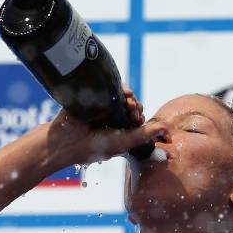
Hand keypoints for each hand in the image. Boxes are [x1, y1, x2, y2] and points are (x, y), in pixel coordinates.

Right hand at [45, 84, 165, 167]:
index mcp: (121, 130)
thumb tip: (167, 129)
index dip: (142, 117)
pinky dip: (121, 87)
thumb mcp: (123, 142)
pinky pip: (111, 86)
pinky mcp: (95, 96)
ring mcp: (103, 106)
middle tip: (133, 110)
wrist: (66, 140)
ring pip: (123, 96)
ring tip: (129, 100)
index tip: (139, 119)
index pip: (138, 119)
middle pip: (132, 106)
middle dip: (136, 106)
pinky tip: (124, 92)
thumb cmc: (94, 146)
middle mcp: (114, 118)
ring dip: (130, 97)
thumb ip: (144, 135)